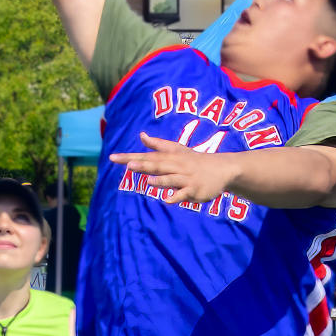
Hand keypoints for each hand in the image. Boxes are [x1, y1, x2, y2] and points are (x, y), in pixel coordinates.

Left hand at [110, 133, 235, 204]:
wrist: (222, 169)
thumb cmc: (195, 160)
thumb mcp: (177, 150)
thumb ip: (158, 145)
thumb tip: (142, 135)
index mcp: (170, 157)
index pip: (146, 156)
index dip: (130, 156)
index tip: (113, 157)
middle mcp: (176, 166)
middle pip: (157, 165)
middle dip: (143, 165)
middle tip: (128, 165)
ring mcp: (186, 178)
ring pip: (171, 179)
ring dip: (160, 180)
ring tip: (148, 181)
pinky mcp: (194, 190)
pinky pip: (184, 194)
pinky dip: (177, 197)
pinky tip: (168, 199)